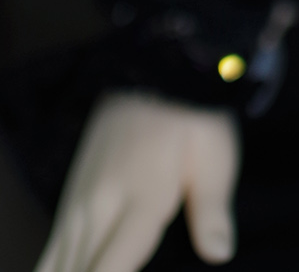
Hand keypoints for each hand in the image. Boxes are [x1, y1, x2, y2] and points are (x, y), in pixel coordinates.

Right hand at [33, 92, 239, 271]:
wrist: (150, 75)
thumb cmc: (190, 121)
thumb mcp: (216, 155)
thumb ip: (212, 210)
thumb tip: (219, 253)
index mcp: (142, 198)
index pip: (113, 268)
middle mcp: (101, 206)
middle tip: (119, 267)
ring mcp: (78, 205)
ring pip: (61, 266)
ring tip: (96, 266)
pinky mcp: (68, 203)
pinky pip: (49, 254)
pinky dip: (55, 270)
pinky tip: (68, 270)